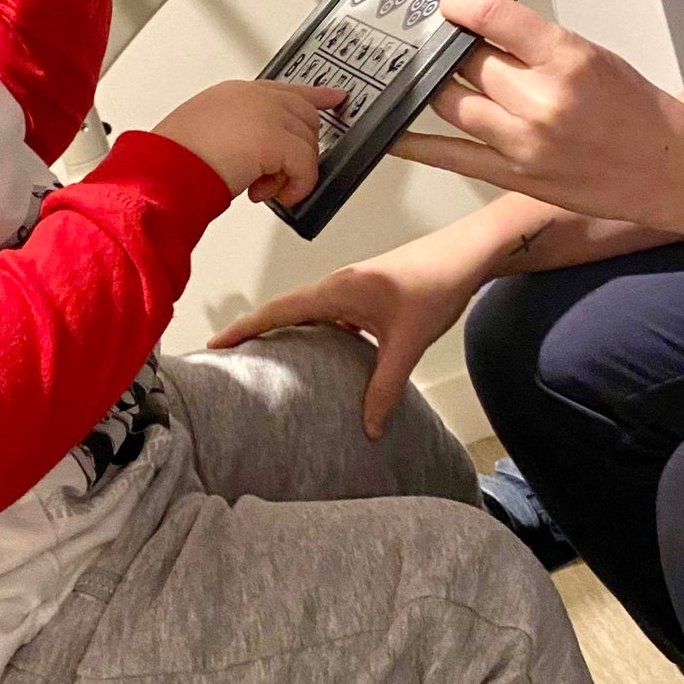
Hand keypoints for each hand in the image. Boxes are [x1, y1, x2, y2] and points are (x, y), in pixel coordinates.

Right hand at [154, 79, 342, 206]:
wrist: (164, 170)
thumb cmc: (174, 159)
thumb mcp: (208, 133)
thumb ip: (239, 133)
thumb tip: (261, 159)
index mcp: (236, 93)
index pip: (286, 90)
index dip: (314, 96)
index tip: (335, 97)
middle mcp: (254, 97)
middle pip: (305, 117)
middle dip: (299, 150)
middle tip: (278, 176)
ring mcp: (266, 114)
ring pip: (307, 142)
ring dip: (291, 172)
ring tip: (263, 187)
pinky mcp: (275, 138)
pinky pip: (306, 165)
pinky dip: (297, 186)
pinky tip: (276, 194)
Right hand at [209, 237, 479, 438]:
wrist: (466, 255)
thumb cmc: (436, 284)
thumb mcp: (406, 342)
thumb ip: (385, 387)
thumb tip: (370, 428)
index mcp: (337, 291)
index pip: (279, 309)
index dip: (245, 327)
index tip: (216, 343)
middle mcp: (338, 285)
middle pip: (286, 309)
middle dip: (257, 331)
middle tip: (231, 357)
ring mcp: (353, 288)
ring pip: (309, 312)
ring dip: (288, 331)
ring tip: (269, 360)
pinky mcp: (368, 293)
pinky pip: (331, 314)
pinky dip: (318, 332)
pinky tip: (326, 356)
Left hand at [391, 0, 683, 230]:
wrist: (668, 168)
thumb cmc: (635, 109)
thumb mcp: (591, 55)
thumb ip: (534, 43)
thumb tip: (478, 26)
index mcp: (568, 60)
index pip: (496, 17)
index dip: (463, 4)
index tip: (450, 0)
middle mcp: (542, 101)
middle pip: (467, 62)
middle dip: (451, 47)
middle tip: (439, 38)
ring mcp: (523, 143)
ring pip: (450, 103)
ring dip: (435, 86)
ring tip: (426, 72)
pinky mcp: (512, 176)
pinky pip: (449, 156)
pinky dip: (416, 143)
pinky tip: (394, 131)